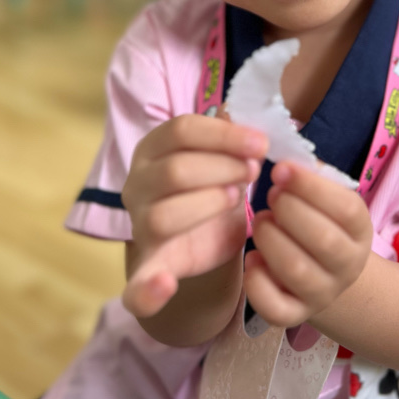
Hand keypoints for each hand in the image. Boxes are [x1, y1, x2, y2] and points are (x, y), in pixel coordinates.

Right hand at [122, 113, 266, 317]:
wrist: (204, 235)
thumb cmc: (213, 183)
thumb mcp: (223, 154)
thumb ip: (230, 134)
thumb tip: (243, 108)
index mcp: (153, 148)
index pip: (181, 130)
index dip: (224, 135)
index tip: (261, 142)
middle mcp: (138, 184)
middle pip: (175, 171)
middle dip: (223, 167)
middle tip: (254, 170)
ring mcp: (140, 226)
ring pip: (164, 215)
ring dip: (207, 205)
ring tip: (237, 198)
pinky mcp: (151, 266)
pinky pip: (136, 285)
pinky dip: (146, 290)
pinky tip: (165, 285)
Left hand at [244, 160, 372, 327]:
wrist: (327, 276)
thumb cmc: (320, 223)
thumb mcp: (327, 199)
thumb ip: (311, 178)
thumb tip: (287, 159)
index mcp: (360, 230)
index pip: (345, 207)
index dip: (310, 186)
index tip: (280, 169)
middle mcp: (347, 265)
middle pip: (323, 239)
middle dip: (289, 210)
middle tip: (271, 195)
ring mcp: (323, 293)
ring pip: (296, 271)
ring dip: (271, 239)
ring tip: (260, 221)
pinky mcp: (295, 315)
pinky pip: (276, 308)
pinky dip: (257, 283)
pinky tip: (252, 259)